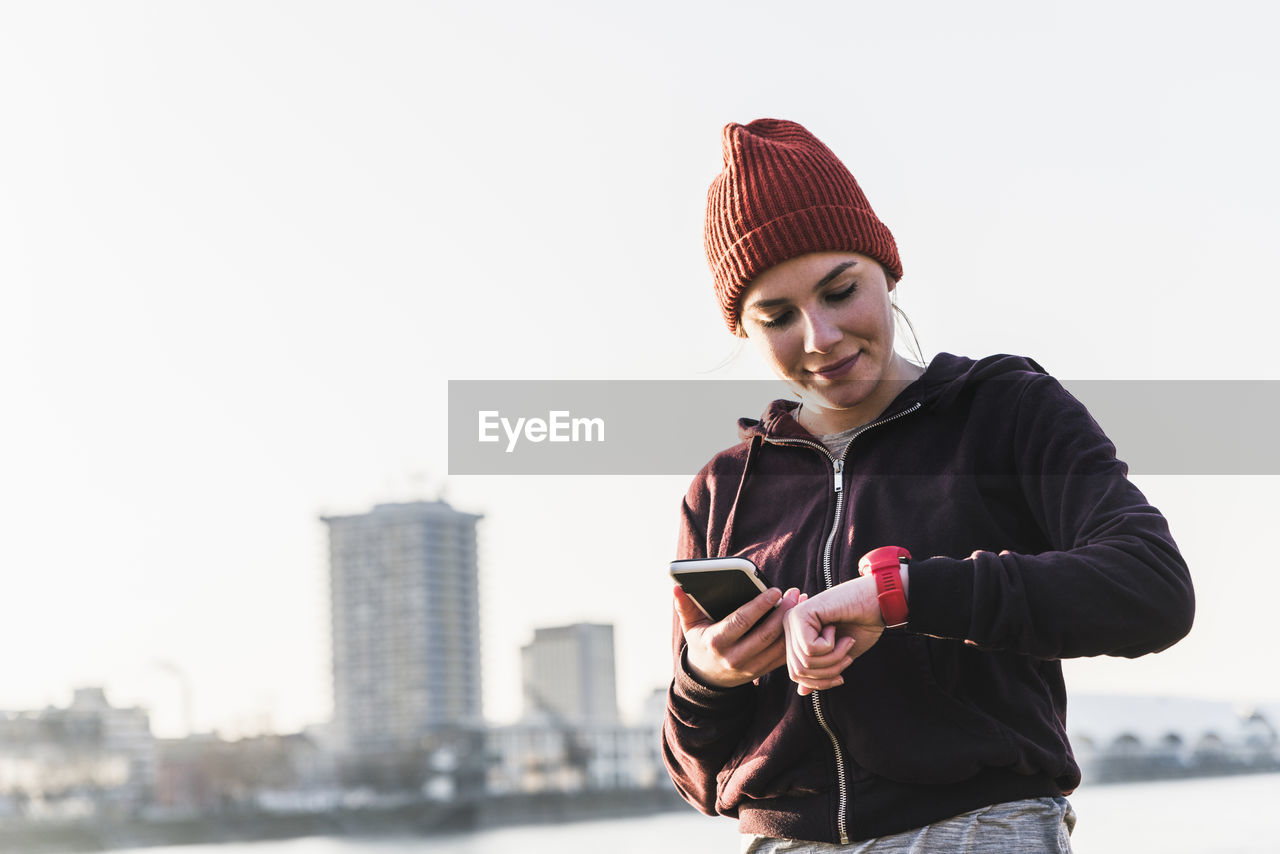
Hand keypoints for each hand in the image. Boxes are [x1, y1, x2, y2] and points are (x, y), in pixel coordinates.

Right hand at [674, 585, 801, 688]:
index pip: (742, 621)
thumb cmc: (701, 642)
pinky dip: (794, 639)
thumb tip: (676, 587)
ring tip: (800, 603)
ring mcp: (750, 668)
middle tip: (794, 593)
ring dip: (792, 625)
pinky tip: (800, 622)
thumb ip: (684, 605)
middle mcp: (734, 657)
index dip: (760, 605)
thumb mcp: (690, 625)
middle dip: (782, 612)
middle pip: (765, 634)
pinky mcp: (762, 672)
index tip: (774, 590)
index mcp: (716, 642)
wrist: (707, 678)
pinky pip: (782, 656)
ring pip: (777, 646)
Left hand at [784, 575, 884, 694]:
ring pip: (805, 662)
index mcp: (796, 636)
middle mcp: (788, 626)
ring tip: (846, 642)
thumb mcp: (838, 656)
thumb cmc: (861, 626)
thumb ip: (819, 671)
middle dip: (828, 672)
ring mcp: (792, 619)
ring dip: (833, 658)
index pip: (796, 674)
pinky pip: (810, 649)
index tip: (841, 676)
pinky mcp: (800, 614)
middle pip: (798, 671)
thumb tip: (800, 693)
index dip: (820, 683)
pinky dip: (831, 646)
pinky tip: (837, 629)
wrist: (877, 602)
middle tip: (847, 656)